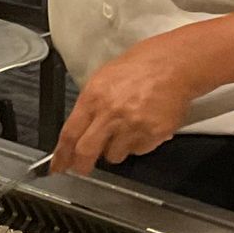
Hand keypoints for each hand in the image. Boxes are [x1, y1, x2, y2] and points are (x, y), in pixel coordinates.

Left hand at [51, 30, 202, 175]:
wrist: (175, 64)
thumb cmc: (141, 65)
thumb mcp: (104, 77)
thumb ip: (91, 105)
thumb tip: (80, 129)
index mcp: (94, 97)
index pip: (70, 133)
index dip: (61, 155)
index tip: (58, 166)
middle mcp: (111, 114)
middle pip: (87, 151)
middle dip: (82, 165)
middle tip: (83, 168)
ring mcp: (132, 126)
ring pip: (114, 155)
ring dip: (116, 149)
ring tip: (126, 129)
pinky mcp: (153, 134)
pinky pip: (139, 150)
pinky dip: (139, 143)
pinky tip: (144, 125)